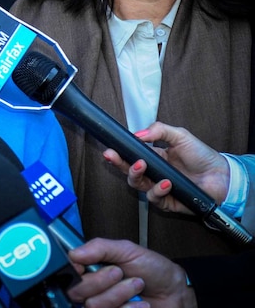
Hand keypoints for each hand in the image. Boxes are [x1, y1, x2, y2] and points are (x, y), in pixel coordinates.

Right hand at [67, 238, 195, 307]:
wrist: (175, 292)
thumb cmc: (152, 269)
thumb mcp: (126, 250)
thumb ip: (99, 248)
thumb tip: (74, 253)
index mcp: (91, 270)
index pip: (67, 272)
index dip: (73, 271)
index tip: (84, 266)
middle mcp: (93, 290)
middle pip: (76, 291)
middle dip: (101, 281)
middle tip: (119, 272)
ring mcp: (103, 306)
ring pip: (94, 305)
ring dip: (119, 294)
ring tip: (137, 285)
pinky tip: (141, 304)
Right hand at [103, 121, 228, 214]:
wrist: (221, 176)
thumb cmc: (202, 156)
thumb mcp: (180, 136)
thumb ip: (159, 130)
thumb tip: (137, 134)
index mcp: (153, 157)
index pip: (130, 156)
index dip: (119, 153)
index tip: (110, 149)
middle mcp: (153, 173)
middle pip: (128, 171)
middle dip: (118, 163)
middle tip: (112, 156)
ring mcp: (158, 188)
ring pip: (137, 185)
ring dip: (136, 175)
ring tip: (142, 166)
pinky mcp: (167, 201)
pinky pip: (154, 198)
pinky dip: (158, 190)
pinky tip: (165, 183)